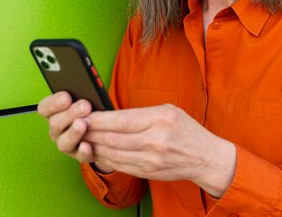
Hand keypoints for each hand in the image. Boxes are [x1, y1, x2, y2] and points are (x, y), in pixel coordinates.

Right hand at [37, 91, 96, 164]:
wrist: (106, 130)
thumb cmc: (93, 110)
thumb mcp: (88, 97)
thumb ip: (83, 93)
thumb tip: (87, 88)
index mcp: (55, 113)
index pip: (45, 108)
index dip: (53, 103)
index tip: (66, 96)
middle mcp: (57, 129)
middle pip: (55, 123)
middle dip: (70, 114)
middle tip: (84, 106)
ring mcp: (67, 143)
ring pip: (64, 141)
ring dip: (74, 132)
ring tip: (83, 124)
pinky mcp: (80, 154)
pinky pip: (80, 156)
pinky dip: (83, 151)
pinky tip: (88, 145)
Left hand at [84, 104, 236, 197]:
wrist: (205, 158)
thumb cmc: (186, 130)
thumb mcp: (169, 111)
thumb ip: (141, 113)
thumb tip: (112, 114)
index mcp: (160, 119)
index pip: (121, 119)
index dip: (99, 118)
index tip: (85, 114)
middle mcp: (155, 140)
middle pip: (113, 137)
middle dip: (91, 132)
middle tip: (76, 126)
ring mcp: (151, 159)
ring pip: (113, 153)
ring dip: (94, 146)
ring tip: (83, 138)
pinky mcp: (147, 172)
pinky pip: (119, 165)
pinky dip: (104, 158)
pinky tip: (97, 151)